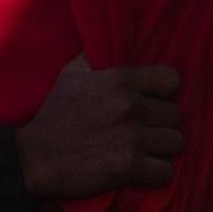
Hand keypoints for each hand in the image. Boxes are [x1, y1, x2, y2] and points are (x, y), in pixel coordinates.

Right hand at [15, 55, 182, 199]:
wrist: (36, 158)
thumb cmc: (55, 115)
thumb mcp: (71, 74)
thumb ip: (96, 56)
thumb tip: (109, 38)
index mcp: (120, 80)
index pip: (172, 79)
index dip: (164, 91)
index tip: (154, 100)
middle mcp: (131, 107)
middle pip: (175, 114)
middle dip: (162, 122)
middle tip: (147, 129)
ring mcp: (132, 138)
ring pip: (176, 142)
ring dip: (163, 147)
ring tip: (148, 149)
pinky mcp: (130, 167)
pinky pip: (166, 171)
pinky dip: (158, 172)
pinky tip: (145, 169)